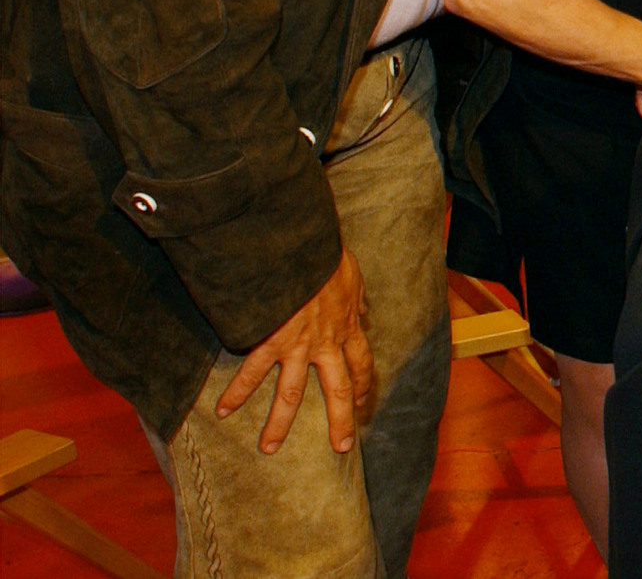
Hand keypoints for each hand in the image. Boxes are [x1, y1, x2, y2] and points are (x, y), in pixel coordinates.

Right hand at [215, 249, 372, 455]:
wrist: (300, 249)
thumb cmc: (325, 257)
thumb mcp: (351, 276)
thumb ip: (355, 297)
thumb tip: (362, 309)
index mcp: (345, 326)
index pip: (360, 362)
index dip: (362, 384)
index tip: (362, 402)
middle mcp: (324, 343)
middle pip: (336, 389)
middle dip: (340, 419)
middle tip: (341, 446)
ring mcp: (296, 346)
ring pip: (290, 394)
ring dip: (278, 424)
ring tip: (269, 449)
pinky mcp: (269, 341)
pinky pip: (251, 372)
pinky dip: (236, 392)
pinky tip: (222, 410)